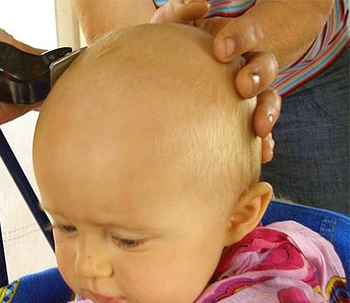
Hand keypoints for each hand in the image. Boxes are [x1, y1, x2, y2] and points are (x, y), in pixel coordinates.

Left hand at [151, 0, 280, 162]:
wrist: (168, 77)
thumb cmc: (174, 48)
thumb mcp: (174, 26)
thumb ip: (182, 11)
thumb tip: (199, 2)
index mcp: (234, 43)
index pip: (247, 34)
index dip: (238, 39)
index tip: (221, 49)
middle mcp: (246, 66)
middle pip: (265, 66)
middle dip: (258, 76)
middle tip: (243, 87)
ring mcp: (248, 94)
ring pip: (268, 98)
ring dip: (267, 111)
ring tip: (259, 127)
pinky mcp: (242, 119)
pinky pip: (259, 130)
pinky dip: (264, 142)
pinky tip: (263, 154)